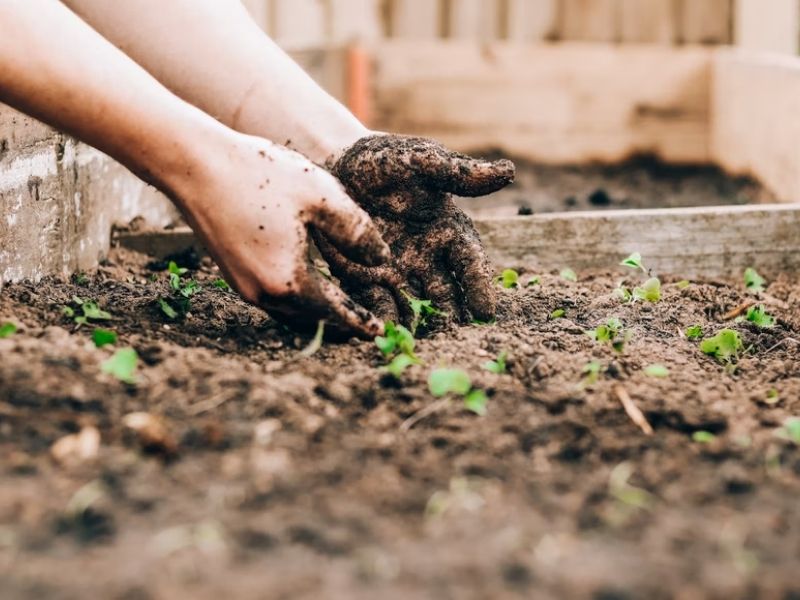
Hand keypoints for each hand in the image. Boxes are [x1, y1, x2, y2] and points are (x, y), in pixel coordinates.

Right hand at [173, 133, 389, 338]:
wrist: (195, 164)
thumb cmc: (260, 175)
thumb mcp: (321, 196)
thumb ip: (357, 232)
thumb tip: (381, 260)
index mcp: (289, 281)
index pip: (335, 312)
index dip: (360, 321)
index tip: (380, 333)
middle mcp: (264, 294)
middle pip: (312, 319)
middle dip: (340, 323)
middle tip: (366, 324)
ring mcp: (244, 286)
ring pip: (291, 312)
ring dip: (317, 313)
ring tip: (342, 308)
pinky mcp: (232, 273)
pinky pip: (274, 298)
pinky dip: (297, 299)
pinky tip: (309, 285)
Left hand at [315, 134, 513, 325]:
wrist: (336, 165)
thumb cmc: (385, 160)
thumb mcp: (421, 161)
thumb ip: (458, 173)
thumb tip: (508, 172)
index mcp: (448, 232)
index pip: (470, 264)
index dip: (479, 287)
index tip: (486, 312)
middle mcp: (428, 258)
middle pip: (446, 294)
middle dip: (452, 317)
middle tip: (456, 340)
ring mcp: (398, 272)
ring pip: (415, 306)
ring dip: (420, 326)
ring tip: (423, 346)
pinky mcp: (366, 280)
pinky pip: (378, 304)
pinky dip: (383, 320)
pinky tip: (384, 335)